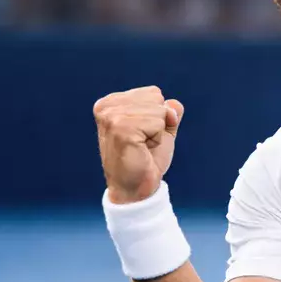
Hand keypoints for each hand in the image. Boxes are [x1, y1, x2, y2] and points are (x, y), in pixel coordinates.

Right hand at [93, 86, 184, 203]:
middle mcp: (107, 106)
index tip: (143, 135)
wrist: (137, 188)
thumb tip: (173, 104)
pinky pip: (157, 122)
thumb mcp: (161, 130)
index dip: (158, 116)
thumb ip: (168, 112)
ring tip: (142, 146)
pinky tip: (142, 149)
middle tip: (144, 143)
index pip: (153, 93)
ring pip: (158, 110)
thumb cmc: (146, 159)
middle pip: (156, 97)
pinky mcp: (120, 128)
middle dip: (158, 122)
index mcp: (111, 103)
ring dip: (157, 132)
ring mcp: (112, 117)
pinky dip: (157, 138)